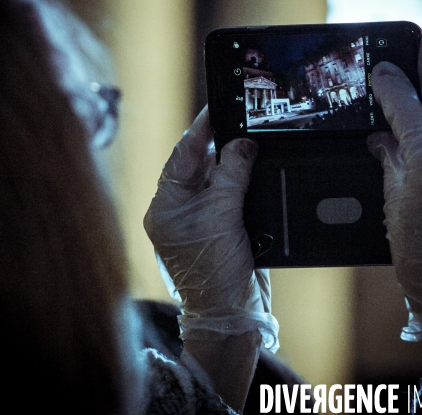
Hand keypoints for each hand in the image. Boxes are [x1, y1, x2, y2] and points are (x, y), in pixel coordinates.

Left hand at [144, 106, 277, 350]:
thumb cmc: (215, 272)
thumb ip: (231, 174)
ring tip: (251, 140)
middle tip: (241, 120)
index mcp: (165, 206)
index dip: (200, 130)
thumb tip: (242, 143)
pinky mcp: (222, 227)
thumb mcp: (221, 215)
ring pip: (217, 179)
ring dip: (233, 162)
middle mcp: (179, 210)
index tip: (217, 108)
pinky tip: (256, 168)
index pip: (182, 157)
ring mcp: (201, 219)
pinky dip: (244, 181)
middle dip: (219, 144)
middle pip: (199, 165)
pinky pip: (232, 195)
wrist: (232, 313)